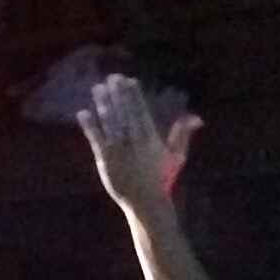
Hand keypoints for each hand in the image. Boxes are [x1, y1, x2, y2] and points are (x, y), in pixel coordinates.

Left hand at [79, 73, 199, 209]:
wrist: (146, 202)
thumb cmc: (162, 178)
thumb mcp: (176, 156)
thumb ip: (182, 134)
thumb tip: (196, 117)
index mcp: (150, 137)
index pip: (141, 110)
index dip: (134, 94)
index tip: (128, 79)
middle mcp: (133, 141)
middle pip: (124, 112)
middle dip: (118, 94)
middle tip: (111, 77)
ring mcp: (118, 150)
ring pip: (110, 123)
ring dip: (103, 104)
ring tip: (97, 88)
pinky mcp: (105, 160)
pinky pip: (96, 140)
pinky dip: (89, 126)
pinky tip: (83, 112)